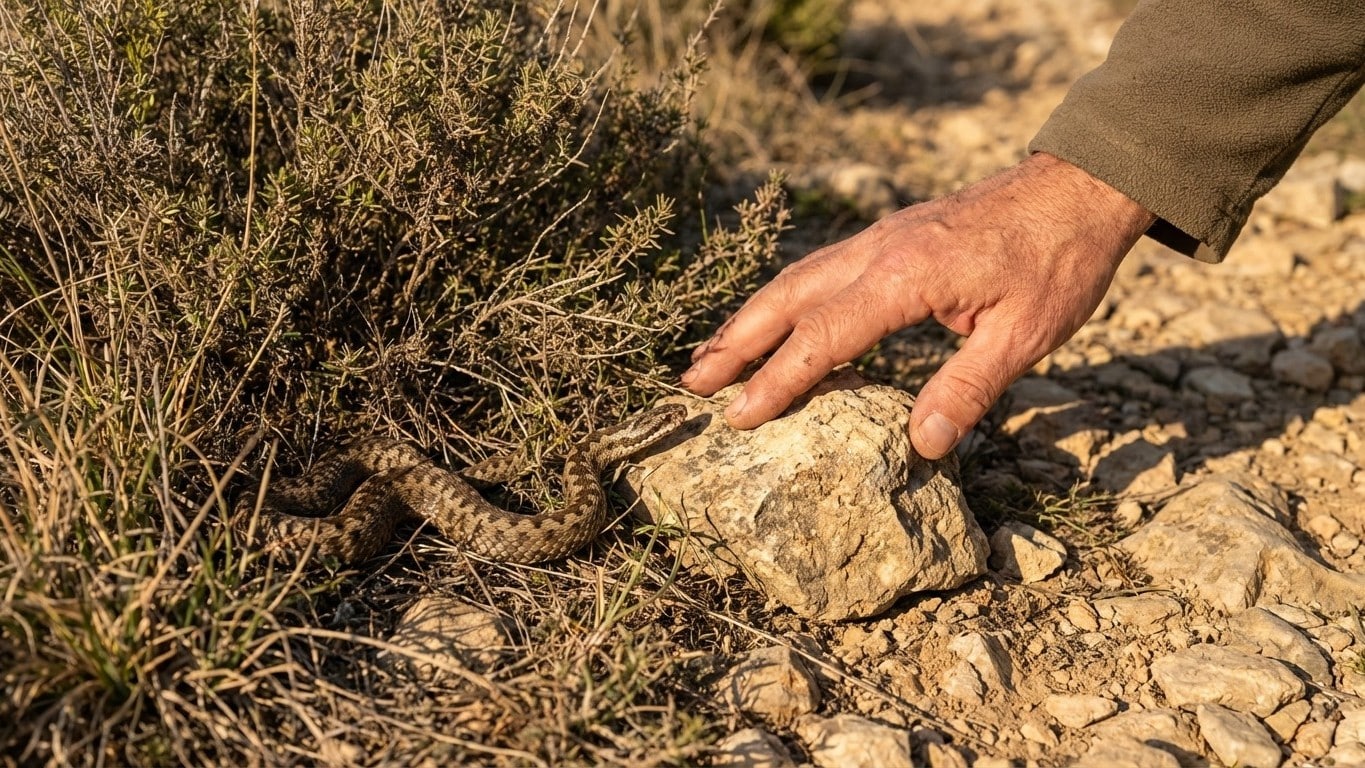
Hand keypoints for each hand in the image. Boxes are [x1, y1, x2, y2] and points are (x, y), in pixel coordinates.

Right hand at [681, 152, 1155, 458]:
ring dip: (749, 318)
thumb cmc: (1058, 261)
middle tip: (690, 385)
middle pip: (786, 300)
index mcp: (905, 277)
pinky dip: (783, 300)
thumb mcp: (1025, 335)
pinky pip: (818, 269)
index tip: (737, 418)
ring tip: (712, 355)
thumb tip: (923, 446)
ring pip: (795, 279)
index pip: (821, 337)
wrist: (1080, 186)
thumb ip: (968, 389)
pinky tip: (775, 320)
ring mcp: (879, 238)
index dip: (776, 382)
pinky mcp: (890, 236)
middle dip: (734, 344)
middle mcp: (877, 251)